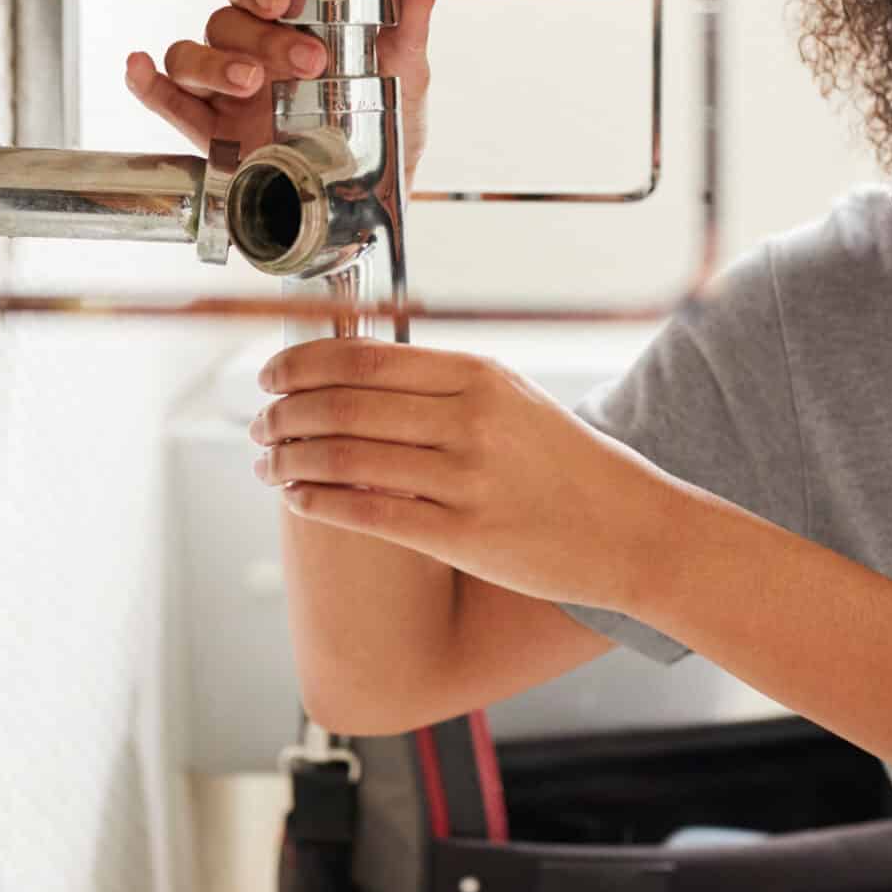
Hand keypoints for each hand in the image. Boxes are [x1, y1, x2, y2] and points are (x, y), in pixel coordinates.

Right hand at [123, 0, 438, 193]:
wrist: (368, 202)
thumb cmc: (382, 133)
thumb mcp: (403, 80)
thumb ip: (406, 36)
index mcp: (289, 29)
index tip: (284, 1)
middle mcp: (249, 54)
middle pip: (224, 22)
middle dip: (259, 38)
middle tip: (303, 62)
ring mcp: (225, 94)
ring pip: (190, 56)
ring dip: (212, 63)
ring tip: (249, 86)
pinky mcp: (209, 134)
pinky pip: (166, 101)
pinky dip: (146, 83)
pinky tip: (139, 69)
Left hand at [245, 338, 681, 609]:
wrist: (634, 529)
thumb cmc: (569, 466)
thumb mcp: (514, 400)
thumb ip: (444, 385)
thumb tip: (357, 370)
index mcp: (477, 375)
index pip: (361, 357)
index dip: (299, 365)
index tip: (270, 374)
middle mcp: (469, 418)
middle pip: (341, 404)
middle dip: (283, 414)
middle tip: (257, 423)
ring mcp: (466, 477)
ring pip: (344, 457)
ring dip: (289, 459)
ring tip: (265, 463)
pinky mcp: (462, 534)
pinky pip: (368, 512)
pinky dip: (318, 502)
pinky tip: (295, 498)